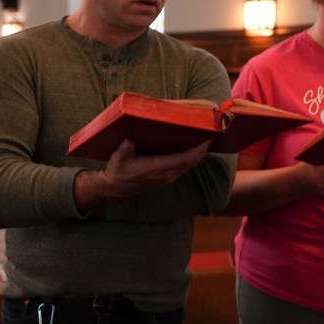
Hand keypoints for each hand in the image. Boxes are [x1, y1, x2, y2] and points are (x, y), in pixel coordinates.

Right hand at [74, 139, 210, 212]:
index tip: (208, 138)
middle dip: (202, 149)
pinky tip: (189, 150)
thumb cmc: (117, 173)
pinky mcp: (164, 180)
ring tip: (202, 140)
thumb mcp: (117, 160)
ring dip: (196, 155)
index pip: (185, 159)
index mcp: (158, 168)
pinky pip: (182, 168)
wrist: (114, 190)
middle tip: (209, 133)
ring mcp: (166, 179)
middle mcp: (166, 175)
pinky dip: (189, 159)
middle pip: (191, 162)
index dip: (199, 149)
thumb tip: (129, 141)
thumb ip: (124, 150)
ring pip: (188, 166)